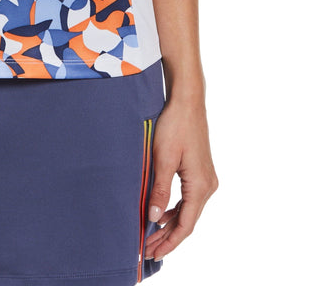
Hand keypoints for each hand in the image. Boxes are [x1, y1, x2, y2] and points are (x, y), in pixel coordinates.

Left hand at [144, 96, 218, 261]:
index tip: (153, 253)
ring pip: (188, 210)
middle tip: (147, 249)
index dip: (169, 242)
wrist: (187, 102)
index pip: (185, 225)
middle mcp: (208, 186)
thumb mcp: (163, 159)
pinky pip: (188, 198)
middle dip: (167, 236)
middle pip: (187, 221)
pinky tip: (162, 213)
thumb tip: (155, 217)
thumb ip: (160, 190)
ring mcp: (206, 179)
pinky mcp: (200, 171)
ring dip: (171, 223)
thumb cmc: (175, 126)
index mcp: (200, 186)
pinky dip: (175, 209)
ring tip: (151, 235)